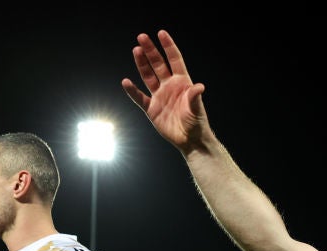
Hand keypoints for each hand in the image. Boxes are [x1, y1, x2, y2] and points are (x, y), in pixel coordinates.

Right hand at [121, 30, 207, 151]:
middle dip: (150, 51)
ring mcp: (159, 96)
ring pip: (148, 76)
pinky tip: (126, 82)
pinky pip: (140, 98)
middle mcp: (169, 86)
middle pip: (158, 64)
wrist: (190, 140)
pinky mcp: (152, 109)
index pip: (174, 60)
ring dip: (142, 64)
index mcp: (182, 82)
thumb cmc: (197, 123)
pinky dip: (132, 91)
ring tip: (135, 50)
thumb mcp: (196, 109)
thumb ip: (195, 97)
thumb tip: (199, 86)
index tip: (161, 33)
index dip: (168, 47)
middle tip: (142, 37)